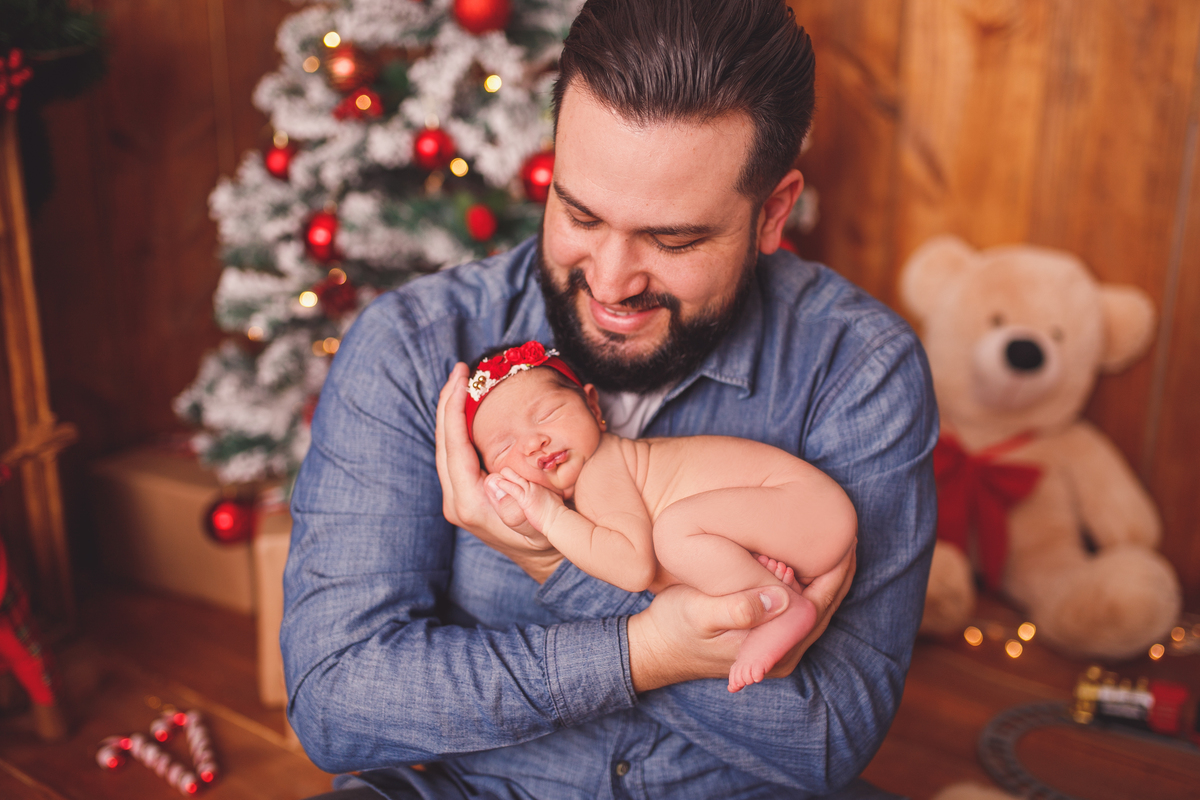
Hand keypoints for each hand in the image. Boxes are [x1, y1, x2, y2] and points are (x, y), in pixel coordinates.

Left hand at [435, 362, 563, 581]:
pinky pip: (455, 454)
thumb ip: (523, 510)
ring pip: (446, 447)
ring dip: (451, 412)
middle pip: (444, 442)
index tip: (461, 379)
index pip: (454, 447)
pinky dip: (458, 427)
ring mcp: (459, 498)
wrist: (545, 561)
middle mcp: (458, 500)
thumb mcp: (544, 528)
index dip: (453, 409)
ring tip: (460, 382)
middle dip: (448, 403)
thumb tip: (495, 483)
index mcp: (471, 503)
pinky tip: (466, 408)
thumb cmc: (550, 542)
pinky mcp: (465, 494)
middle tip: (460, 370)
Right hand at [627, 540, 856, 691]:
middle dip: (836, 572)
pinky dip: (807, 584)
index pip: (816, 606)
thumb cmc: (674, 627)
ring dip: (824, 577)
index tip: (842, 541)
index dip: (832, 573)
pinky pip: (797, 608)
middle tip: (846, 535)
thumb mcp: (698, 613)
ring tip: (834, 544)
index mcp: (771, 650)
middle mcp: (780, 654)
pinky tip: (805, 562)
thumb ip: (737, 609)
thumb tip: (779, 598)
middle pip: (822, 608)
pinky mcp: (766, 637)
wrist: (655, 649)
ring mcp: (775, 648)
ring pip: (813, 608)